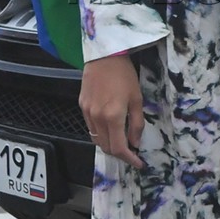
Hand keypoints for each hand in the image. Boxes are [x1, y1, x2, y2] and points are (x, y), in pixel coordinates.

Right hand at [80, 53, 144, 167]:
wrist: (104, 55)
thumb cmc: (124, 74)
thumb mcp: (137, 99)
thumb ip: (136, 123)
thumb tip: (135, 143)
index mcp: (113, 117)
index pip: (118, 148)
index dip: (129, 159)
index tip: (138, 163)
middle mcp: (97, 118)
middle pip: (106, 147)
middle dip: (119, 153)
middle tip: (131, 152)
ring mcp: (87, 112)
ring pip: (97, 139)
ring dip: (109, 144)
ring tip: (121, 142)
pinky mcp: (81, 106)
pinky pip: (90, 127)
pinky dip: (100, 133)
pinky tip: (109, 128)